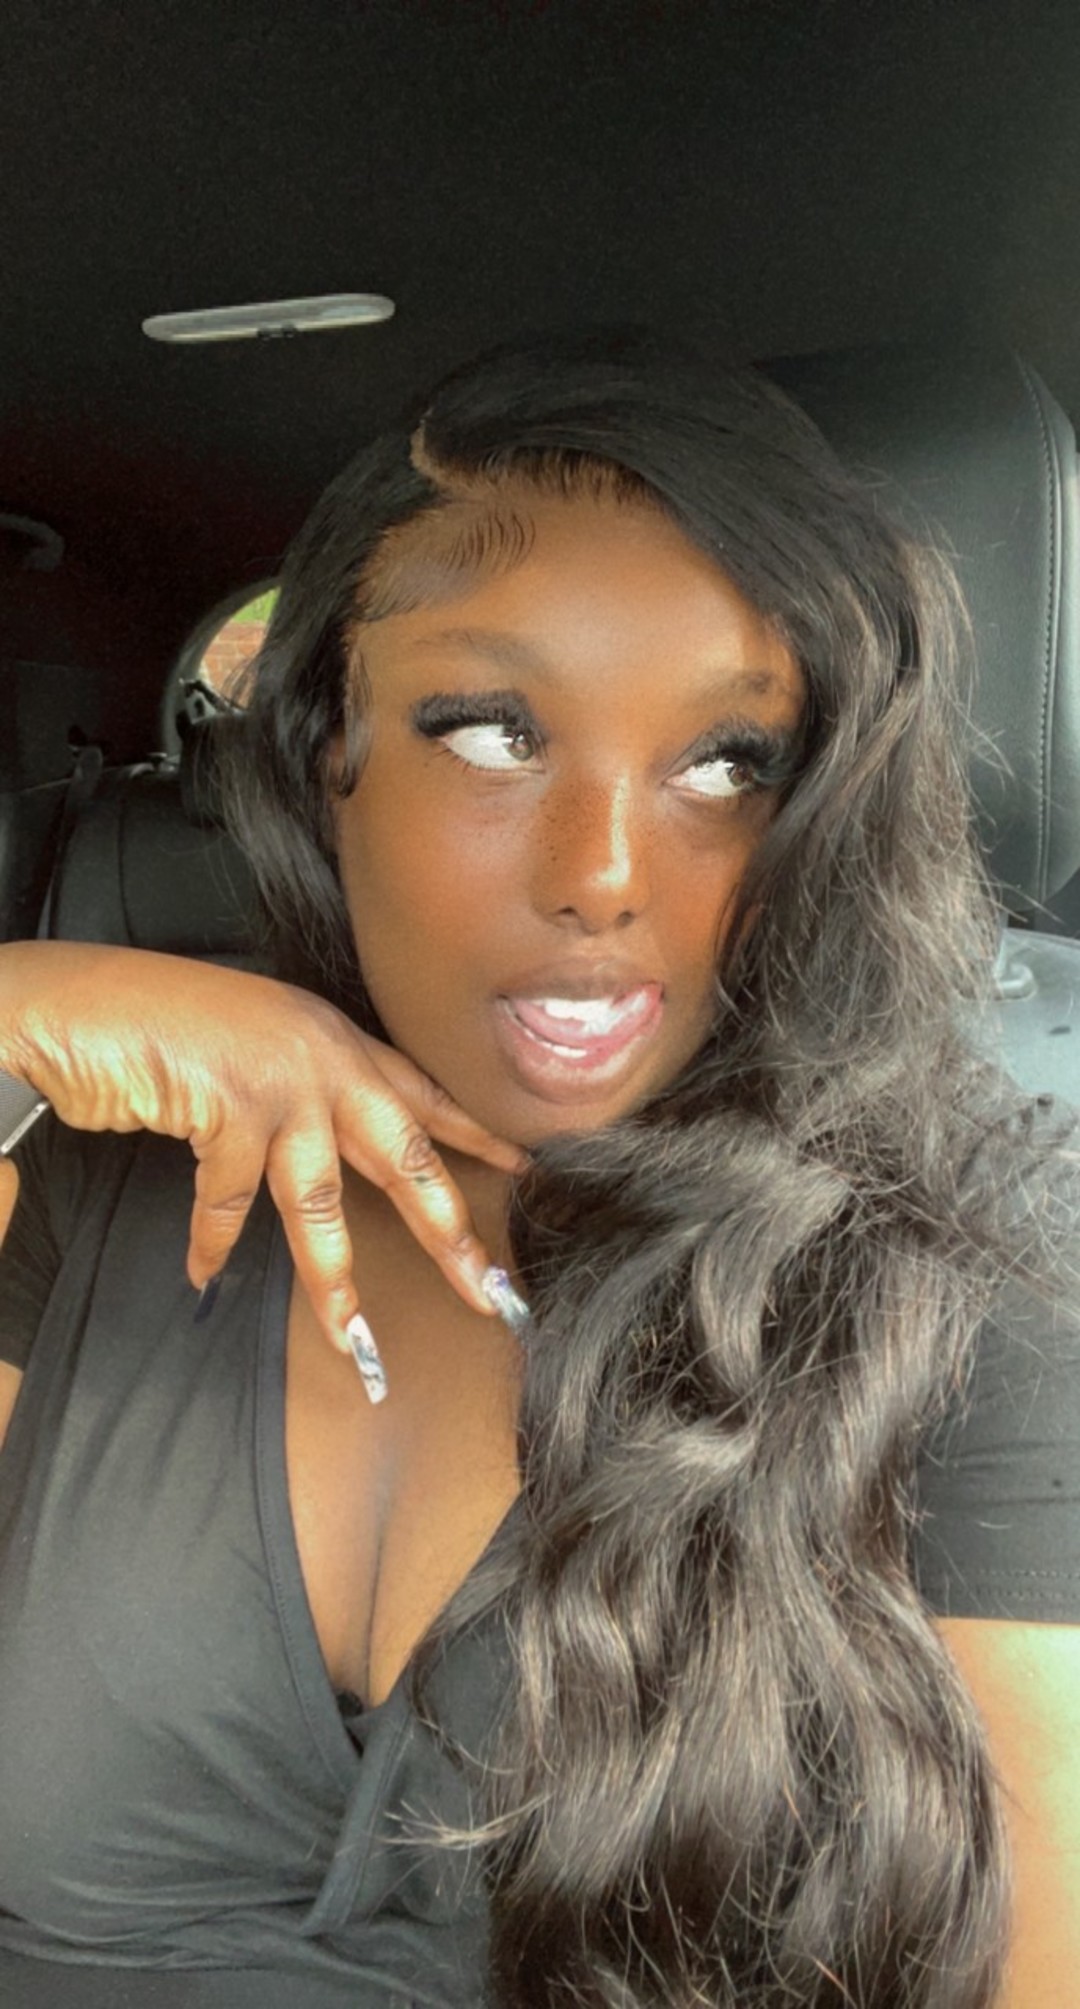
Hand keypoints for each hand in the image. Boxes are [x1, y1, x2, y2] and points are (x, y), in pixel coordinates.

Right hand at [1, 942, 526, 1357]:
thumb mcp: (257, 1043)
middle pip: (406, 1157)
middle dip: (449, 1231)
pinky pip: (231, 1202)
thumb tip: (332, 1145)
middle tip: (491, 1292)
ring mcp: (279, 1084)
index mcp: (337, 1041)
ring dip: (336, 1281)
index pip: (425, 1095)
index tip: (526, 1170)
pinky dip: (210, 1245)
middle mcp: (323, 1059)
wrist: (89, 998)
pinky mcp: (229, 1109)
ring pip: (322, 1202)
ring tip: (355, 1344)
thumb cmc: (166, 1019)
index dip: (474, 1135)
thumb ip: (304, 1088)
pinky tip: (202, 1278)